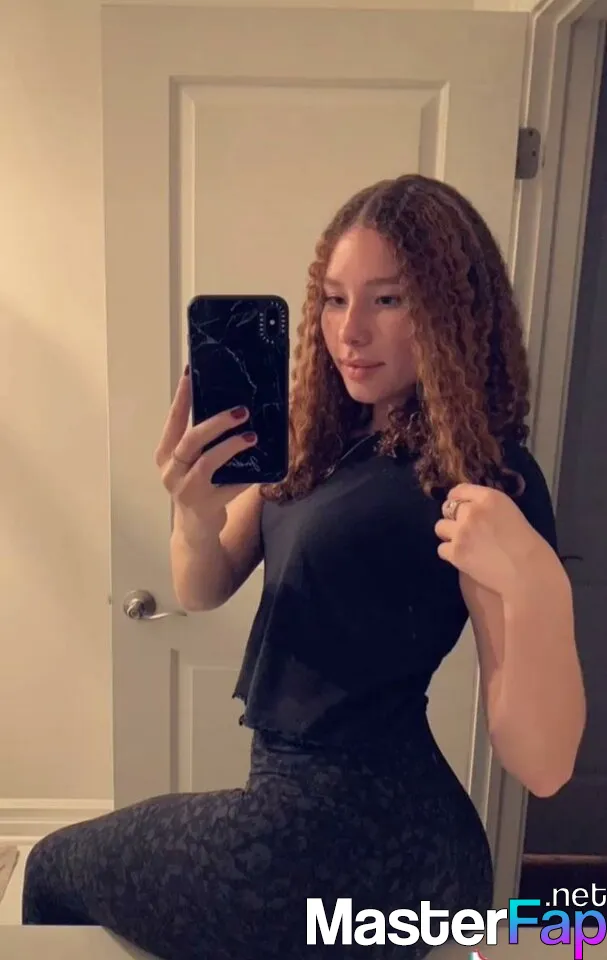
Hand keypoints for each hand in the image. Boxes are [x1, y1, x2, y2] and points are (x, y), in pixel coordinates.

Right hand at [154, 367, 256, 538]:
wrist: (195, 529)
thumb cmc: (197, 485)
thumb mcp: (193, 461)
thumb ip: (203, 440)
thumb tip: (234, 408)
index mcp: (166, 454)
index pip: (173, 420)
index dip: (181, 397)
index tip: (190, 373)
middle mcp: (171, 470)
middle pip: (191, 439)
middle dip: (217, 422)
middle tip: (241, 411)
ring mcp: (186, 489)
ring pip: (208, 462)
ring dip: (231, 446)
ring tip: (252, 437)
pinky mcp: (205, 506)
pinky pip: (230, 486)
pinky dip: (245, 476)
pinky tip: (260, 469)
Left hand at [434, 482, 549, 594]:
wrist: (528, 572)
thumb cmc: (529, 545)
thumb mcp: (511, 513)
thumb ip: (490, 508)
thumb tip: (474, 510)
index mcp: (489, 498)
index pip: (460, 490)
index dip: (456, 499)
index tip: (457, 507)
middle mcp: (472, 511)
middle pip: (447, 508)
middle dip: (453, 518)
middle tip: (463, 529)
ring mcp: (461, 531)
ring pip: (440, 527)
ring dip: (448, 534)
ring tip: (461, 544)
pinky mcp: (455, 552)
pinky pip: (441, 549)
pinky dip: (450, 554)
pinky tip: (462, 559)